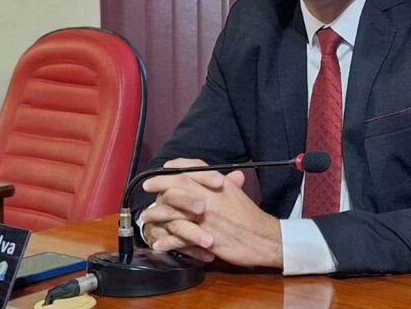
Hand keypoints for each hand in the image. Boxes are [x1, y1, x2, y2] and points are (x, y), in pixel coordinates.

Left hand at [140, 159, 283, 268]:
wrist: (263, 238)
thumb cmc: (251, 217)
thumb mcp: (237, 194)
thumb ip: (228, 184)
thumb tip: (226, 175)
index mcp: (219, 184)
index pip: (193, 168)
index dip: (175, 167)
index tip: (163, 168)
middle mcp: (210, 197)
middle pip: (178, 185)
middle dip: (159, 184)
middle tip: (147, 186)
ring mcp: (205, 217)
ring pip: (173, 211)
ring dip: (157, 213)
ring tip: (146, 217)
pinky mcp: (204, 237)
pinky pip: (179, 238)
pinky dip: (167, 241)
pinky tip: (158, 243)